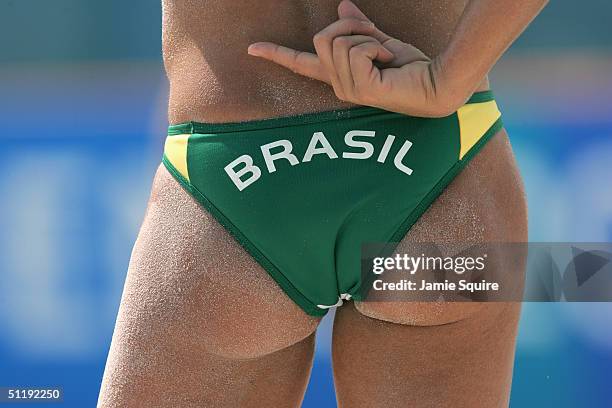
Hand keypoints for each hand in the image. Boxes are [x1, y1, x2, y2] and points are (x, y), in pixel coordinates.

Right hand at [247, 0, 465, 116]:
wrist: (437, 83)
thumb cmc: (413, 67)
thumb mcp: (381, 41)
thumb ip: (360, 27)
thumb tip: (342, 6)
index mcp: (340, 75)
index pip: (301, 63)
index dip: (275, 54)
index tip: (251, 48)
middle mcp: (339, 85)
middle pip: (322, 37)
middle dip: (352, 27)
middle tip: (378, 40)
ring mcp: (347, 89)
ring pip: (338, 41)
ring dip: (367, 37)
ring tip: (385, 55)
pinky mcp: (360, 89)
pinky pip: (355, 49)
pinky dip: (376, 46)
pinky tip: (389, 63)